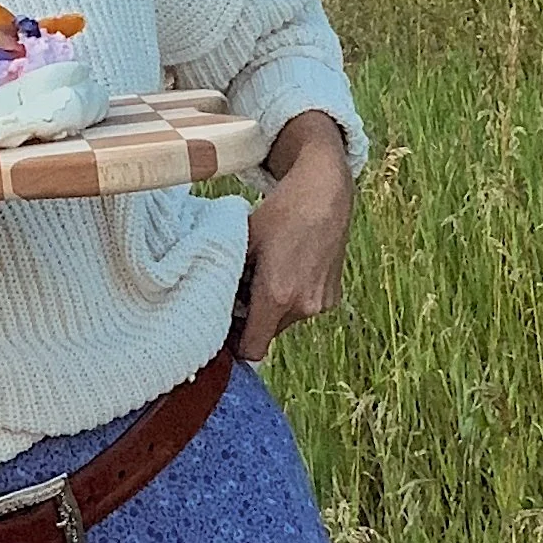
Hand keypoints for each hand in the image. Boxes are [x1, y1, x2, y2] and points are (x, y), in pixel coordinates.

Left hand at [235, 112, 353, 362]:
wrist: (326, 193)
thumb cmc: (282, 212)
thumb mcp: (244, 242)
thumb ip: (227, 276)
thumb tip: (208, 301)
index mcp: (276, 296)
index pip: (252, 349)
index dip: (234, 344)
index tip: (223, 328)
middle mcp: (303, 306)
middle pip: (267, 333)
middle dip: (252, 318)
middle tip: (241, 288)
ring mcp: (321, 303)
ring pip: (285, 321)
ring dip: (273, 307)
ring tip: (268, 272)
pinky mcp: (333, 296)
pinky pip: (304, 308)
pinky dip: (293, 297)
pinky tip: (289, 267)